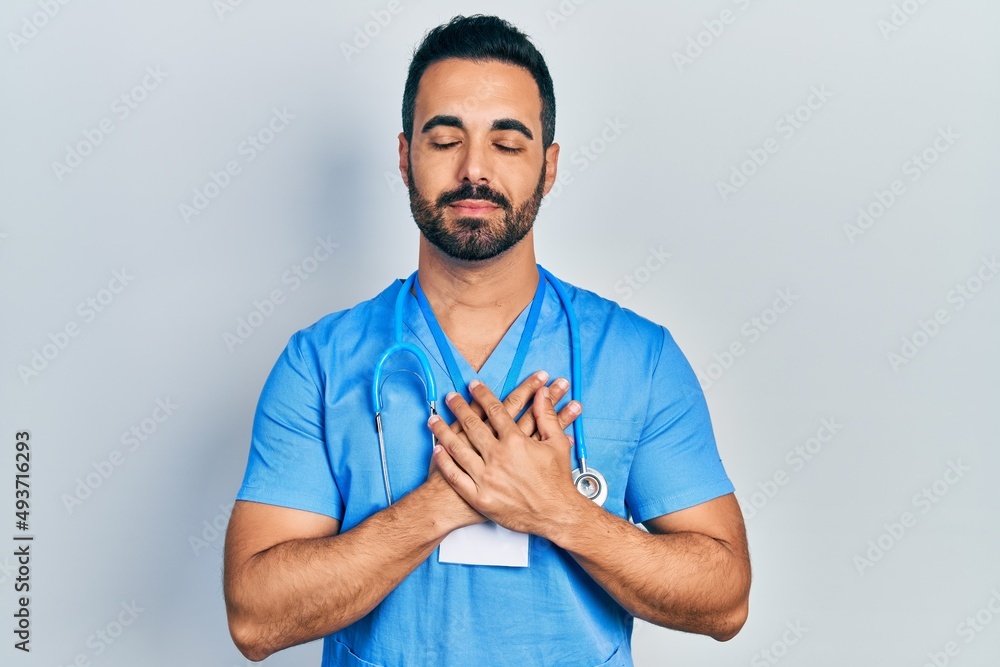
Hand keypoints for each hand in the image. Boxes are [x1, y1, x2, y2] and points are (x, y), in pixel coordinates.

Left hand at [428, 380, 584, 535]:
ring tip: (434, 420)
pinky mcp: (479, 497)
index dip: (482, 395)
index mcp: (515, 441)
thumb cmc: (557, 480)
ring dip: (443, 431)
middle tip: (450, 397)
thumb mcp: (557, 443)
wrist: (555, 514)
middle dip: (459, 408)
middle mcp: (497, 457)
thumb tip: (542, 393)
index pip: (494, 411)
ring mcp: (486, 478)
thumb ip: (547, 415)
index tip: (473, 386)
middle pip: (472, 426)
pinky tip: (437, 450)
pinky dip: (445, 462)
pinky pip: (456, 476)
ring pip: (458, 449)